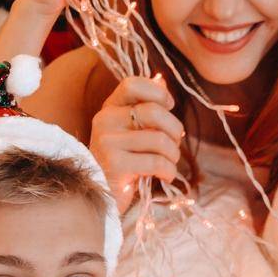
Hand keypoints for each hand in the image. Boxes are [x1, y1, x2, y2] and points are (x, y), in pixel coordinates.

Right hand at [89, 74, 185, 213]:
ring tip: (169, 163)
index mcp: (109, 109)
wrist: (102, 198)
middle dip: (175, 129)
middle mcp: (105, 121)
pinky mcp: (115, 165)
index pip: (132, 84)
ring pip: (160, 140)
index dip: (158, 93)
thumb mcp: (131, 133)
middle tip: (175, 144)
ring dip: (174, 155)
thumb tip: (161, 78)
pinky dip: (169, 171)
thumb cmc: (122, 164)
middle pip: (153, 112)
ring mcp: (107, 142)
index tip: (169, 107)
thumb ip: (144, 107)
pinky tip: (165, 176)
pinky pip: (156, 162)